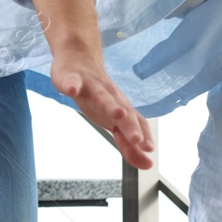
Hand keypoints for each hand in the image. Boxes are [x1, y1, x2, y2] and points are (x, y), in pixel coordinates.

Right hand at [51, 52, 153, 168]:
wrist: (79, 57)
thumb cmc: (98, 94)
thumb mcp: (113, 121)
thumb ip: (128, 144)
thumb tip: (148, 164)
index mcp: (120, 108)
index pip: (135, 123)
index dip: (142, 136)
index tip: (149, 151)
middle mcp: (110, 96)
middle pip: (122, 111)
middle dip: (130, 126)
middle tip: (137, 140)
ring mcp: (91, 86)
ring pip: (102, 96)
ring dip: (110, 105)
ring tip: (117, 114)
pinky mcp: (72, 77)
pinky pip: (72, 81)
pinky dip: (72, 85)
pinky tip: (71, 90)